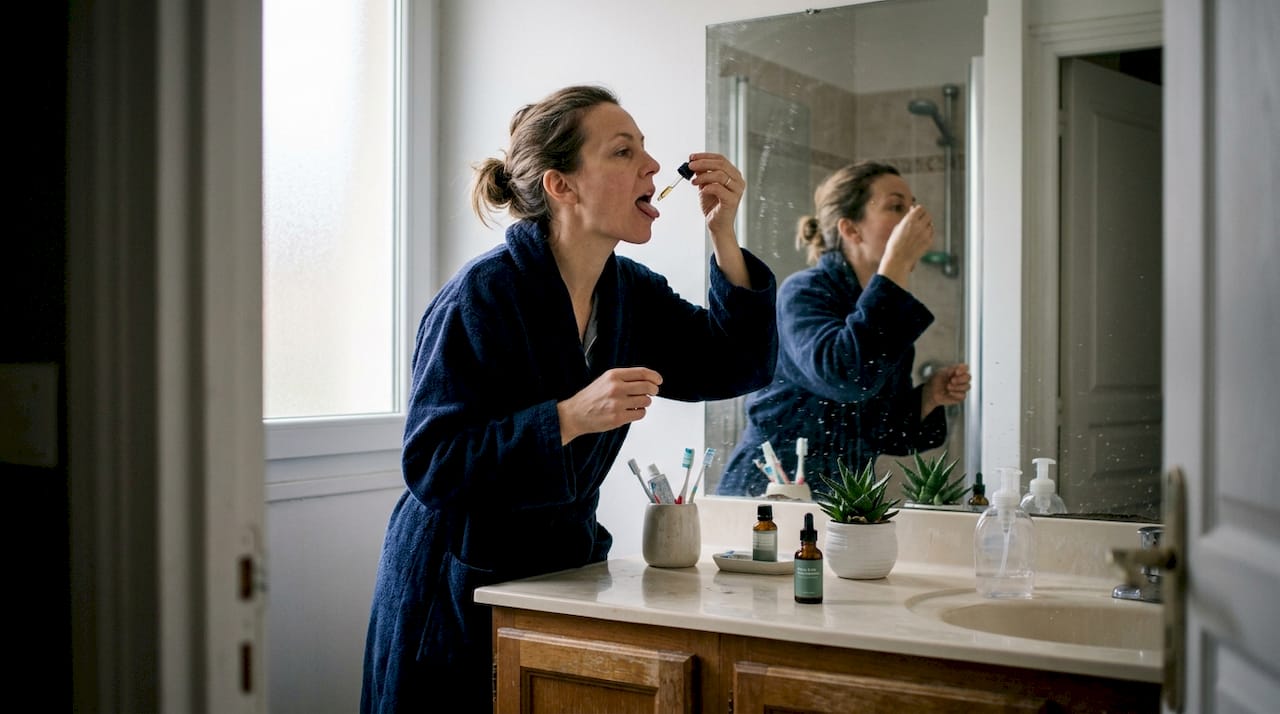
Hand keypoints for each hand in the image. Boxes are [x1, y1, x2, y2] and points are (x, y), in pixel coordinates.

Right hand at [557, 367, 662, 443]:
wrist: (574, 414)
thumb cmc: (590, 397)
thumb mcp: (605, 380)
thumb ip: (625, 378)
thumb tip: (648, 380)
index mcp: (613, 375)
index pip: (642, 373)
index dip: (654, 377)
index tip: (659, 380)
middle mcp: (616, 388)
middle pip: (647, 386)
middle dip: (653, 390)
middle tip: (653, 392)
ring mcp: (617, 403)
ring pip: (646, 401)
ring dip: (644, 403)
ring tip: (635, 403)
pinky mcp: (618, 417)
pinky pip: (640, 413)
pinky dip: (639, 412)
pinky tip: (631, 411)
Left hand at [686, 152, 750, 287]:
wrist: (717, 225)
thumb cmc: (712, 206)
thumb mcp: (705, 186)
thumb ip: (702, 175)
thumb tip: (694, 164)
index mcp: (733, 175)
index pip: (720, 159)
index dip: (705, 156)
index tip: (691, 157)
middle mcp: (738, 181)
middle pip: (721, 164)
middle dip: (703, 163)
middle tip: (690, 166)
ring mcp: (737, 190)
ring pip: (719, 175)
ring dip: (703, 176)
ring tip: (693, 181)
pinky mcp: (732, 200)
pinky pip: (718, 188)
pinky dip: (707, 187)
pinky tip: (701, 190)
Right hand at [881, 204, 934, 281]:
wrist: (898, 259)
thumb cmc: (895, 244)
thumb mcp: (898, 228)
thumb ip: (907, 219)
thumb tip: (913, 210)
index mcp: (910, 220)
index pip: (920, 208)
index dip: (918, 210)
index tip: (915, 212)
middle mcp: (920, 225)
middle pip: (927, 215)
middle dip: (923, 216)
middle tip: (918, 220)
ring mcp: (926, 234)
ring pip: (930, 224)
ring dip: (926, 224)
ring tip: (918, 230)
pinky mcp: (929, 241)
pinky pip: (931, 232)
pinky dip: (928, 232)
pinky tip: (921, 236)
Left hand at [921, 363, 969, 417]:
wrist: (931, 392)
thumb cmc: (936, 381)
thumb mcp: (941, 372)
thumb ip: (951, 369)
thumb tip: (960, 367)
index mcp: (957, 371)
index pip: (966, 368)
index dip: (963, 369)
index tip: (956, 372)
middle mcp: (961, 379)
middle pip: (968, 377)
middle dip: (960, 379)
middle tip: (951, 380)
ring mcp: (961, 388)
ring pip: (967, 386)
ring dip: (957, 387)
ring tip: (948, 387)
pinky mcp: (960, 396)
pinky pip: (963, 395)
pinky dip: (956, 394)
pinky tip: (949, 393)